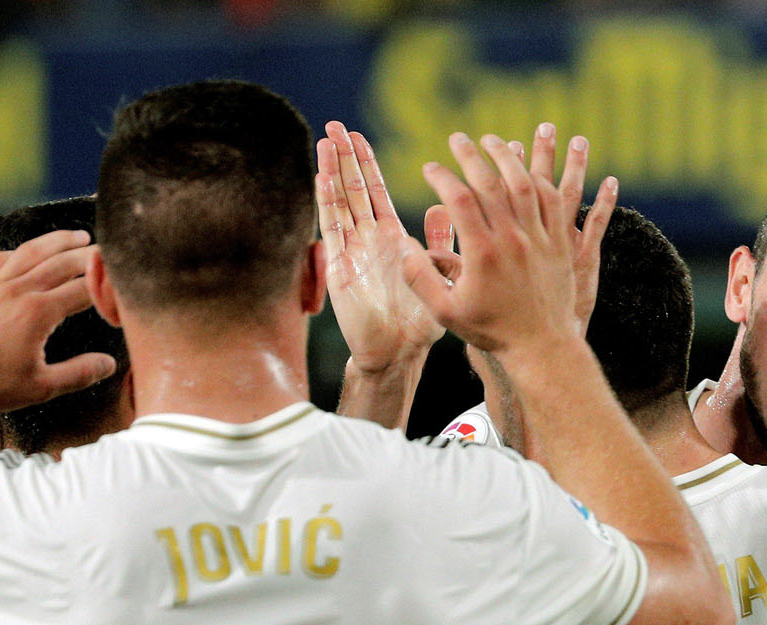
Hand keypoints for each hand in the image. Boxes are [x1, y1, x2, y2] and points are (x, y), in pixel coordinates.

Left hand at [0, 229, 112, 411]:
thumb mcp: (41, 388)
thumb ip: (79, 374)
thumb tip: (109, 365)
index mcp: (38, 312)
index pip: (82, 290)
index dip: (105, 286)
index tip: (120, 285)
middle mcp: (18, 290)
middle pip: (61, 262)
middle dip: (88, 256)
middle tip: (108, 252)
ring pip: (31, 252)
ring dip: (57, 240)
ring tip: (77, 236)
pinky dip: (19, 251)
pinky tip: (26, 252)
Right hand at [317, 123, 452, 374]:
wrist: (398, 357)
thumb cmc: (418, 326)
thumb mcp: (439, 279)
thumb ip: (439, 244)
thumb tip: (445, 208)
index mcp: (392, 240)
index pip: (376, 193)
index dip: (366, 165)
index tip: (358, 137)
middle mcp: (370, 242)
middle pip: (355, 190)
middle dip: (346, 157)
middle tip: (336, 125)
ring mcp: (353, 254)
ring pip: (342, 205)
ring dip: (335, 172)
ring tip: (327, 140)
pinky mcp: (342, 271)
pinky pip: (334, 233)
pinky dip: (327, 205)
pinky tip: (321, 178)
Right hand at [401, 125, 605, 355]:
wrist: (541, 346)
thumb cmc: (490, 330)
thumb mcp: (445, 312)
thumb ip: (420, 278)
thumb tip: (401, 245)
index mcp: (481, 253)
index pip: (459, 199)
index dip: (442, 177)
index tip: (429, 168)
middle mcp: (512, 240)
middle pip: (491, 182)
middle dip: (471, 155)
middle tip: (457, 139)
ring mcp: (539, 239)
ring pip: (524, 184)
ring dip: (507, 157)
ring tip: (492, 141)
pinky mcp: (559, 243)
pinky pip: (553, 200)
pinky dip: (539, 179)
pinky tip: (527, 169)